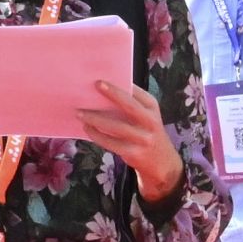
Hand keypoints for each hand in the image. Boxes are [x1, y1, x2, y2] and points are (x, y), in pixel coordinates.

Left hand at [75, 76, 182, 200]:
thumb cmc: (147, 132)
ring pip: (117, 126)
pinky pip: (111, 143)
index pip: (136, 93)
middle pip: (130, 106)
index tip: (101, 79)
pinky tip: (87, 128)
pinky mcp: (133, 153)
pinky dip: (97, 135)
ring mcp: (143, 138)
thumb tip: (104, 90)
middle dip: (112, 94)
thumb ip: (132, 104)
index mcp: (152, 107)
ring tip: (80, 112)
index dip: (119, 86)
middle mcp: (150, 121)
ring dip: (96, 118)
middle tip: (95, 85)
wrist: (162, 162)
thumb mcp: (147, 116)